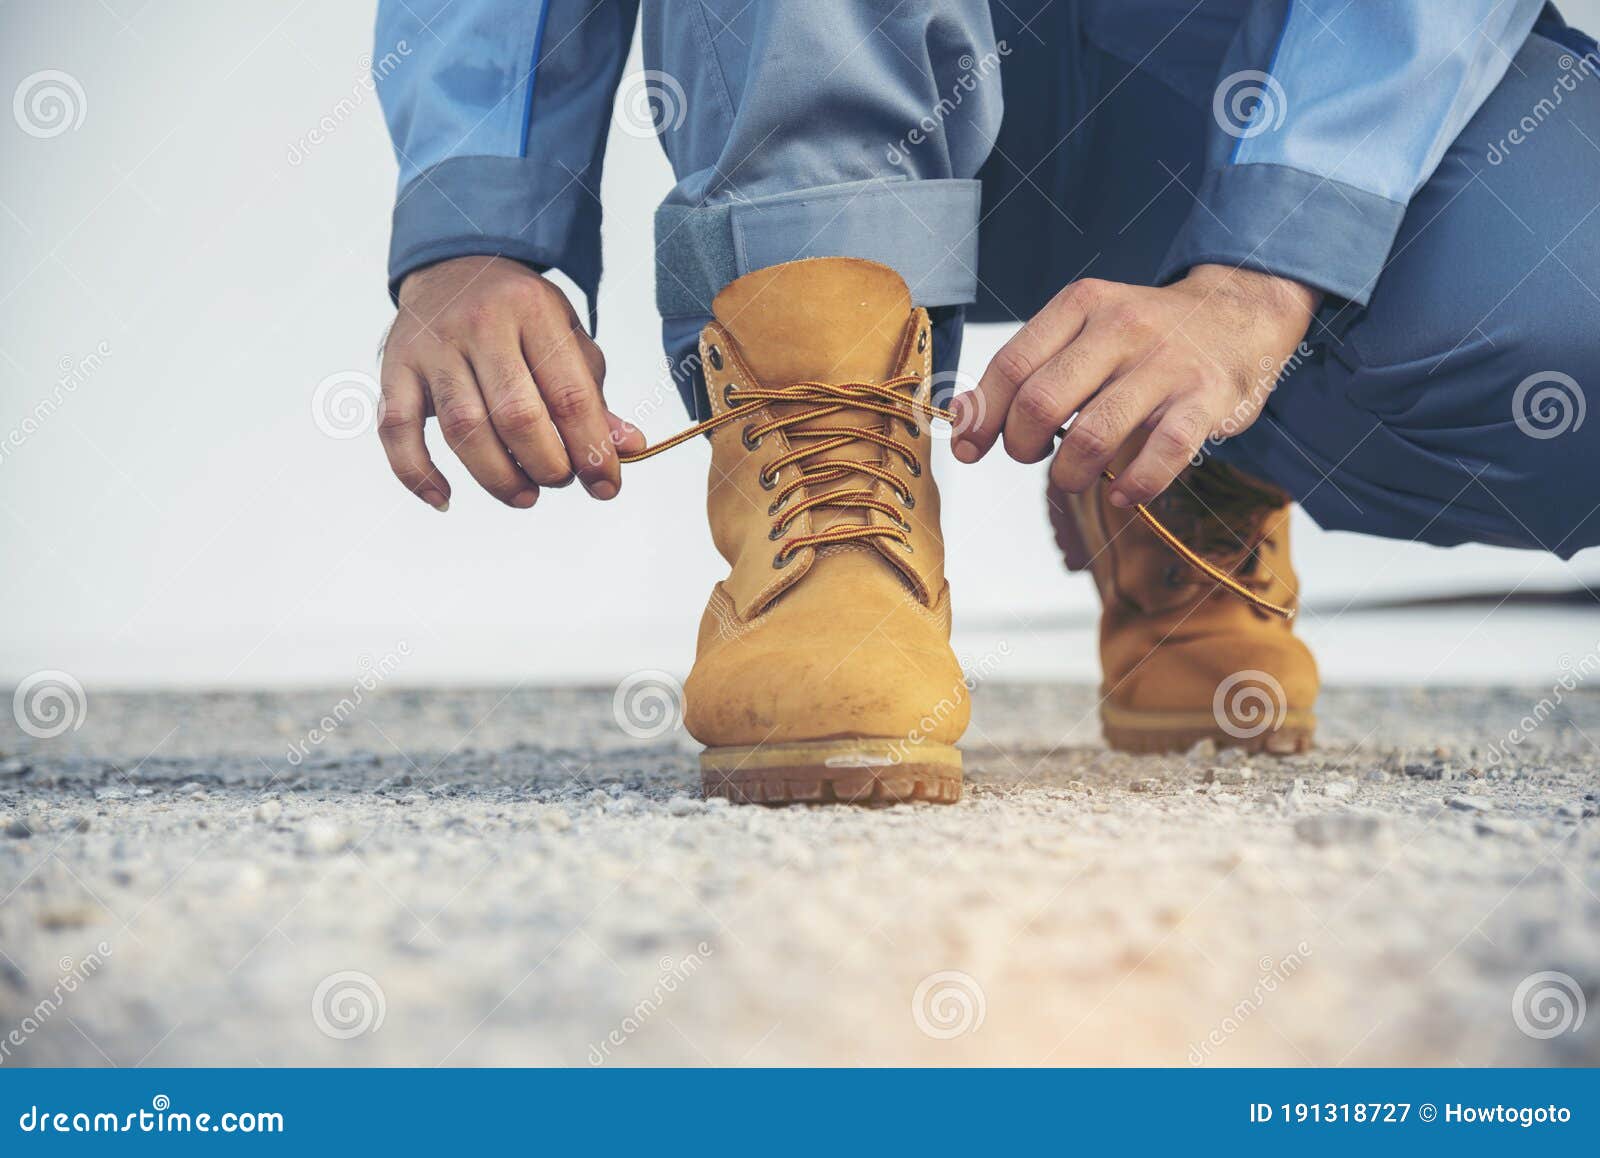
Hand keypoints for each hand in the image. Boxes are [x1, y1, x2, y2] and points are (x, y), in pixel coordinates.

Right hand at [378, 255, 642, 510]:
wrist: (453, 263)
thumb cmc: (519, 313)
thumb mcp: (566, 336)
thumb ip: (593, 394)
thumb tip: (627, 448)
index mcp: (533, 311)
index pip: (569, 394)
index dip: (591, 450)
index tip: (606, 486)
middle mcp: (480, 324)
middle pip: (516, 415)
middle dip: (547, 465)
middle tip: (559, 480)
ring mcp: (432, 346)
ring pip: (463, 429)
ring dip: (498, 477)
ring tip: (524, 494)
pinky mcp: (394, 368)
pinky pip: (397, 430)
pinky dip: (416, 473)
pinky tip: (444, 497)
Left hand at [952, 264, 1317, 506]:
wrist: (1241, 313)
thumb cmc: (1145, 335)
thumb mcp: (1084, 328)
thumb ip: (1029, 367)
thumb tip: (962, 419)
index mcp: (1082, 305)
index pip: (1012, 365)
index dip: (982, 417)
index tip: (969, 450)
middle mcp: (1121, 327)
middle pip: (1042, 402)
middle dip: (1023, 446)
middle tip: (1034, 458)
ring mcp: (1166, 363)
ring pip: (1093, 435)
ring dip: (1070, 474)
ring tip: (1075, 478)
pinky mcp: (1207, 399)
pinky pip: (1162, 454)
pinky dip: (1133, 485)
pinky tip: (1121, 493)